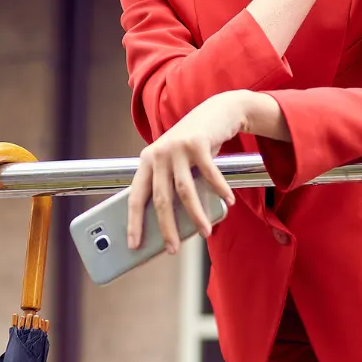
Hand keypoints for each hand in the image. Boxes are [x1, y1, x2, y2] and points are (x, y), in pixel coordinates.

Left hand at [127, 92, 242, 253]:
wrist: (216, 112)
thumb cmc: (194, 145)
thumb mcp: (176, 163)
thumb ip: (170, 184)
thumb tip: (172, 225)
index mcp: (147, 161)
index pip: (135, 196)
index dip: (134, 222)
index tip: (134, 245)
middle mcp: (158, 154)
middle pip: (161, 199)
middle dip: (167, 228)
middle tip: (172, 249)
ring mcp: (177, 148)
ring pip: (185, 191)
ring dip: (196, 215)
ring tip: (205, 232)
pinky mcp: (198, 143)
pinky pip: (210, 175)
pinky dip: (220, 190)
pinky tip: (227, 202)